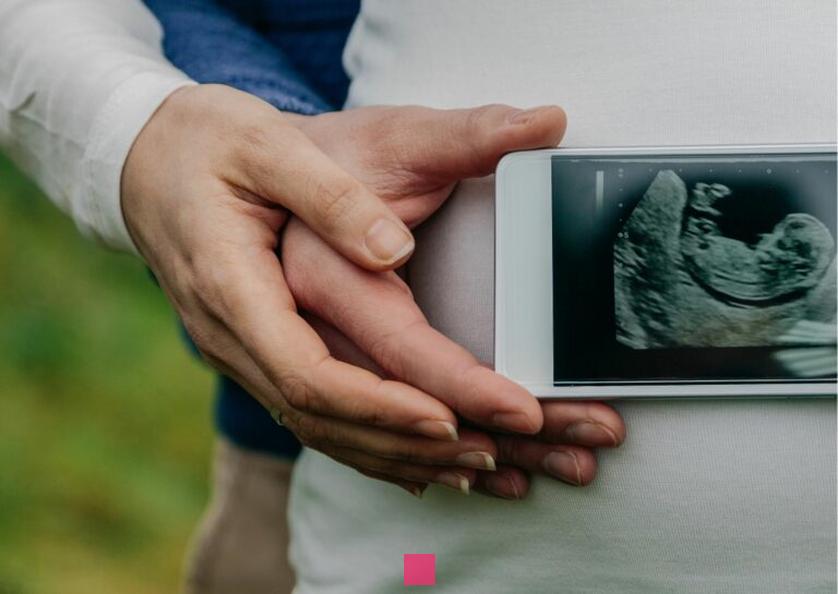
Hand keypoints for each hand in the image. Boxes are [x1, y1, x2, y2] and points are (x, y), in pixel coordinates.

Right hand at [121, 85, 511, 461]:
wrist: (148, 156)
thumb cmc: (207, 141)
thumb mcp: (265, 144)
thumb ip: (329, 195)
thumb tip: (393, 252)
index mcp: (232, 286)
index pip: (308, 374)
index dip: (380, 405)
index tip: (450, 416)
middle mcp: (230, 333)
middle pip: (319, 416)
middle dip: (404, 443)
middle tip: (489, 453)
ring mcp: (238, 348)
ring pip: (316, 425)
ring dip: (392, 453)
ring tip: (472, 465)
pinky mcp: (255, 347)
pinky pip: (309, 410)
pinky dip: (365, 438)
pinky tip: (414, 457)